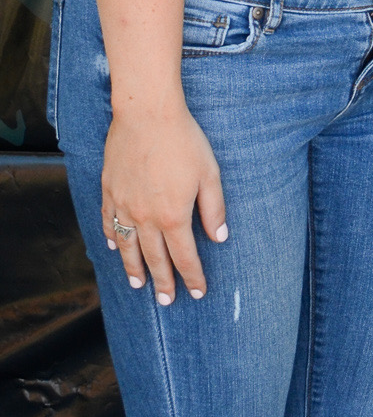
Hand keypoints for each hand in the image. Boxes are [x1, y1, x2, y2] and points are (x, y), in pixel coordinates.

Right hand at [101, 104, 227, 304]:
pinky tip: (113, 246)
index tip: (197, 293)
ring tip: (139, 285)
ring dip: (133, 268)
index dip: (192, 276)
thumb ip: (214, 208)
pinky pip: (108, 222)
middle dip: (163, 282)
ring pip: (127, 247)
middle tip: (166, 301)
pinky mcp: (109, 191)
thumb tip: (219, 237)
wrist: (147, 114)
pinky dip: (111, 238)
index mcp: (173, 216)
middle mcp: (145, 218)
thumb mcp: (209, 174)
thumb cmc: (183, 141)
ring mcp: (124, 205)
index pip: (184, 256)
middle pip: (154, 258)